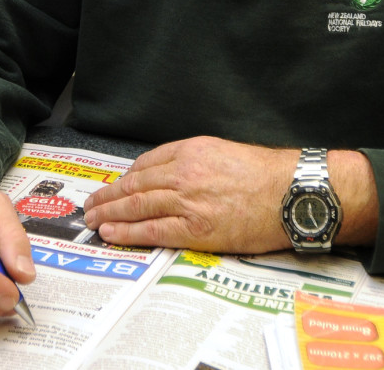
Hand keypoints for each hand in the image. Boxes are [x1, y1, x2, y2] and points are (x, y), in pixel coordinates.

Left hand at [81, 136, 378, 252]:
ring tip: (94, 220)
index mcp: (193, 150)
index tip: (115, 184)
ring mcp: (188, 200)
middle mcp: (185, 172)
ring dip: (110, 213)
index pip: (147, 162)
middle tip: (92, 204)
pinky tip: (112, 233)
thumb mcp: (227, 153)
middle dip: (109, 195)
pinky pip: (151, 230)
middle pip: (135, 184)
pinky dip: (127, 232)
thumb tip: (177, 176)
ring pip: (137, 206)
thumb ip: (199, 161)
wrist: (291, 193)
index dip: (126, 176)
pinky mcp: (195, 228)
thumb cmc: (268, 175)